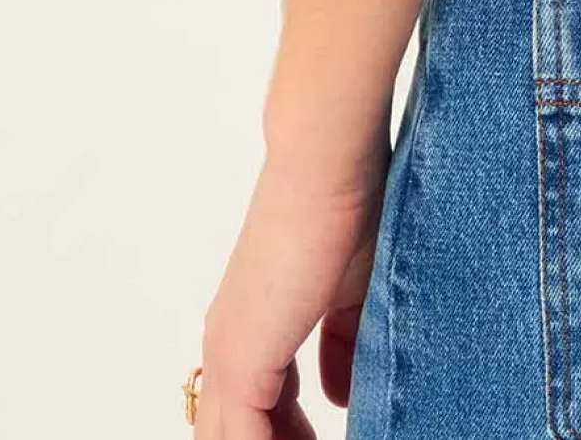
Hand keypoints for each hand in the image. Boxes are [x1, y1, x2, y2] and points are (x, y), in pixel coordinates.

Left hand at [197, 137, 390, 437]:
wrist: (328, 167)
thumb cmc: (348, 207)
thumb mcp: (353, 292)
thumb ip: (343, 346)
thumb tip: (339, 398)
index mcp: (251, 329)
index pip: (258, 410)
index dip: (290, 436)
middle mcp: (228, 346)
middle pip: (233, 432)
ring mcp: (228, 355)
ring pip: (229, 439)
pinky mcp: (240, 362)